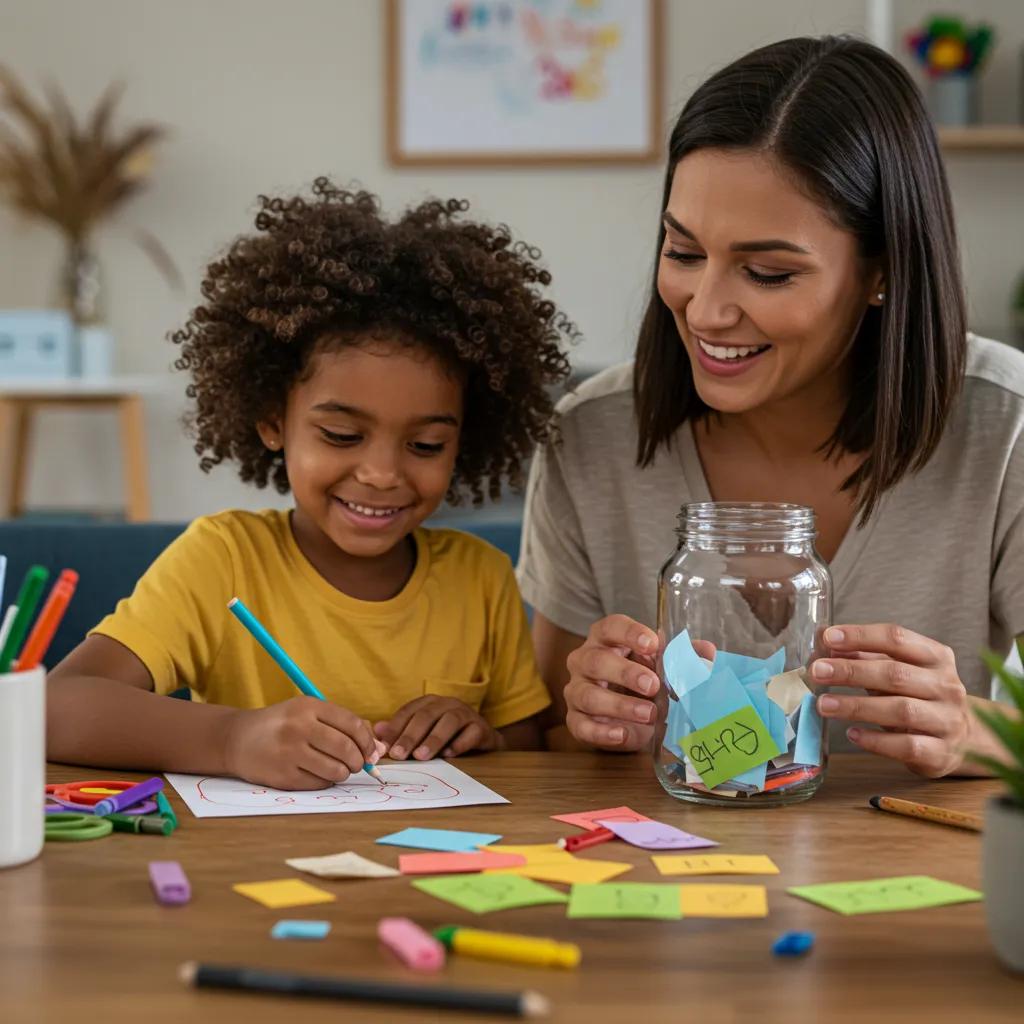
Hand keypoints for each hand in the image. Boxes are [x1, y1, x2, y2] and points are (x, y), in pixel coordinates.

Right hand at [222, 696, 384, 789]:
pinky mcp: (283, 776)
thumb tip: (379, 750)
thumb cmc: (282, 725)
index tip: (371, 752)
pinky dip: (325, 781)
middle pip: (346, 748)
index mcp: (308, 706)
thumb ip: (342, 726)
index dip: (368, 741)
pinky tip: (317, 773)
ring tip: (337, 769)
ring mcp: (289, 753)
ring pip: (335, 770)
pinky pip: (319, 784)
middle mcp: (298, 727)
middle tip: (356, 764)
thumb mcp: (308, 713)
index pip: (352, 725)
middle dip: (358, 761)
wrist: (238, 739)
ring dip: (343, 773)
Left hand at [374, 696, 503, 759]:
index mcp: (430, 702)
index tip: (385, 747)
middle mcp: (447, 704)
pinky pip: (471, 733)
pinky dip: (459, 744)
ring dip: (433, 739)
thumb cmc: (447, 733)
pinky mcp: (481, 727)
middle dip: (410, 735)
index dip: (396, 728)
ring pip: (449, 721)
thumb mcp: (423, 731)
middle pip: (427, 715)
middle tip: (398, 754)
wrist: (481, 736)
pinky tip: (448, 755)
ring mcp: (466, 714)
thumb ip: (401, 730)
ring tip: (420, 756)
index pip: (408, 711)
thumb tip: (378, 730)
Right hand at [564, 614, 714, 750]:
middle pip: (596, 660)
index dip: (630, 633)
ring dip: (618, 705)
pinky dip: (601, 731)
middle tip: (653, 686)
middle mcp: (584, 660)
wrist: (627, 717)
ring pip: (587, 694)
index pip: (611, 627)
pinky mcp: (575, 719)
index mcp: (606, 640)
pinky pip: (580, 725)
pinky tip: (622, 734)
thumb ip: (684, 658)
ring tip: (648, 714)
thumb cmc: (643, 682)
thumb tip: (706, 651)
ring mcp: (576, 690)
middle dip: (625, 673)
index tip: (653, 644)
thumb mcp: (663, 667)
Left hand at [810, 624, 971, 777]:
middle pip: (896, 674)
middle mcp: (947, 686)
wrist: (965, 740)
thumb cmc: (920, 697)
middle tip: (818, 672)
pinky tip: (852, 734)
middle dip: (851, 672)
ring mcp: (947, 721)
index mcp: (936, 657)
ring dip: (857, 706)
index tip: (828, 638)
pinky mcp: (941, 753)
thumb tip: (826, 647)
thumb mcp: (900, 671)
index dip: (861, 636)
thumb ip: (866, 658)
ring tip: (824, 705)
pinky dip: (876, 740)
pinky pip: (905, 746)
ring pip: (901, 710)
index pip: (897, 638)